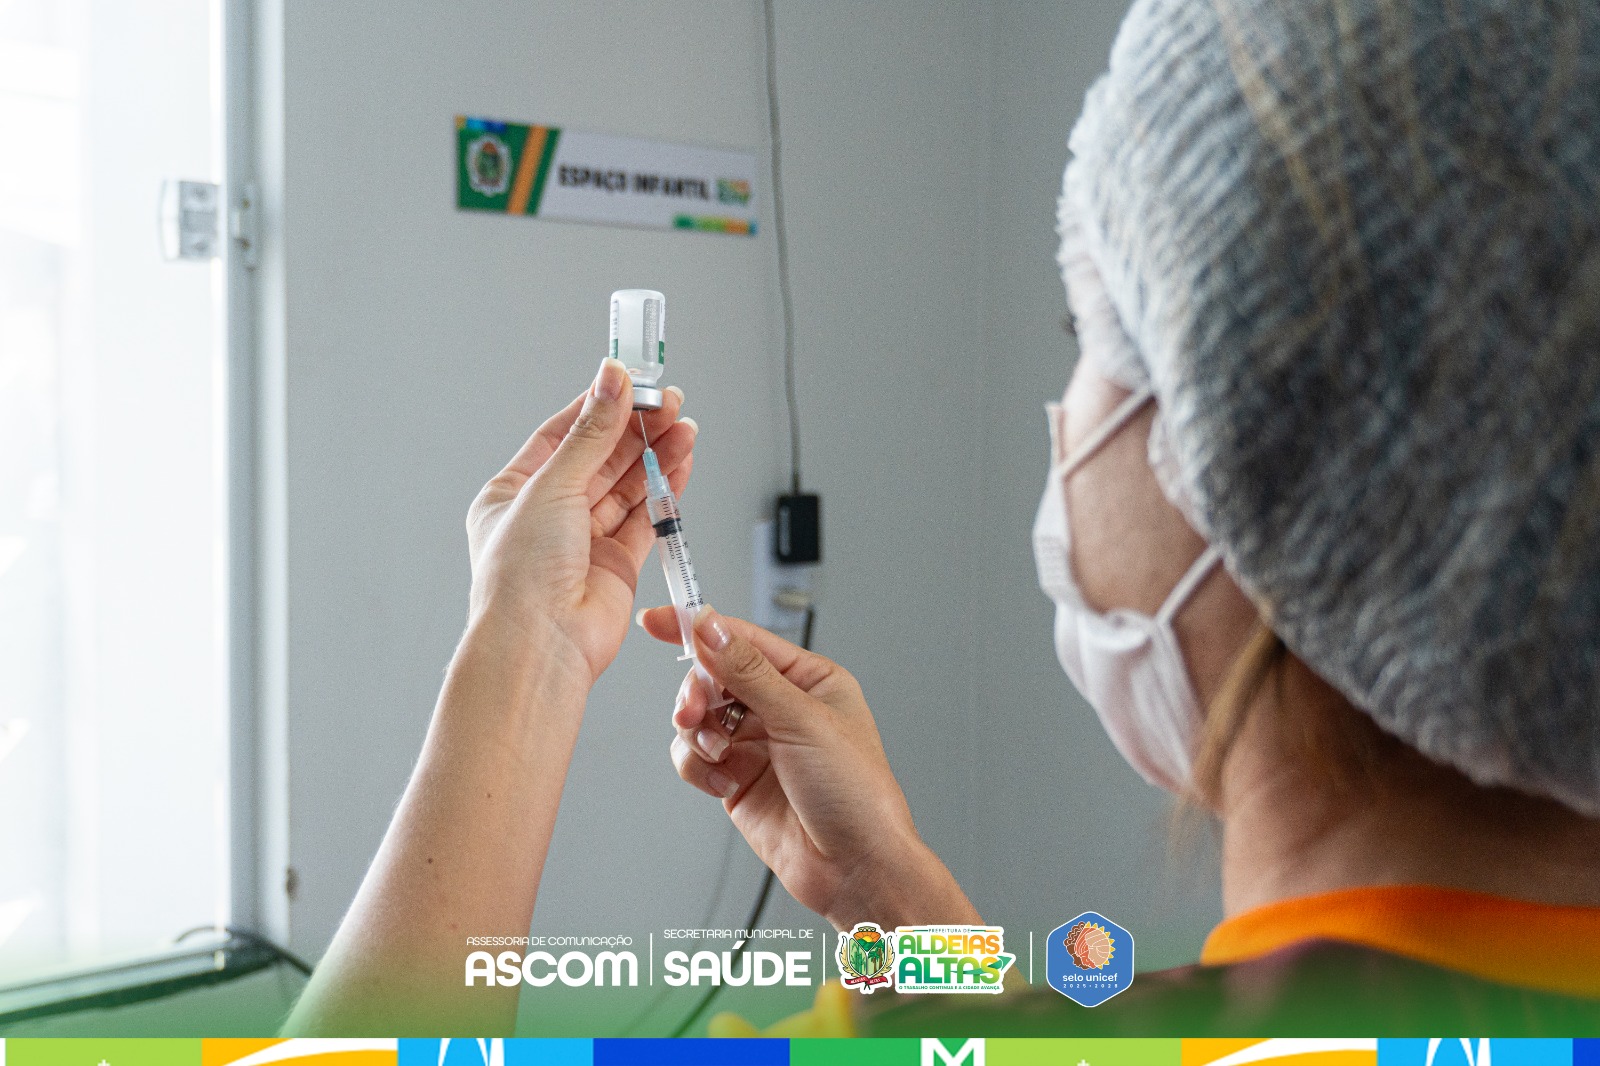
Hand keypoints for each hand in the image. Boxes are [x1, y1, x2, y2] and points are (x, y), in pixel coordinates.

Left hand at [467, 358, 695, 686]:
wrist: (542, 644)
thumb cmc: (520, 579)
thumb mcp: (553, 487)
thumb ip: (592, 435)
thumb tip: (610, 382)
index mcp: (513, 494)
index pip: (562, 435)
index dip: (598, 407)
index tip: (629, 382)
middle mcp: (549, 517)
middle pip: (601, 458)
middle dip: (637, 430)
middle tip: (669, 402)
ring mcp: (584, 541)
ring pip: (628, 487)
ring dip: (657, 456)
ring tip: (685, 428)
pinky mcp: (617, 564)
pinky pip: (646, 518)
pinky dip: (666, 491)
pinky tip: (682, 464)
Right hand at [638, 605, 979, 929]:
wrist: (854, 868)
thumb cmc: (856, 794)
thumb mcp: (802, 720)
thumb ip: (749, 671)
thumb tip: (712, 627)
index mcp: (808, 680)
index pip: (743, 640)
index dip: (698, 628)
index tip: (658, 621)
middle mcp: (781, 708)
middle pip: (714, 677)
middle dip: (698, 694)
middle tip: (693, 711)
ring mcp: (757, 744)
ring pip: (699, 718)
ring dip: (698, 733)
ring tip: (717, 753)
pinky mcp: (736, 779)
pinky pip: (696, 757)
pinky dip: (698, 767)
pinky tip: (721, 782)